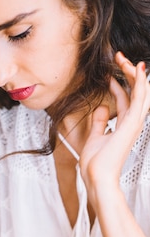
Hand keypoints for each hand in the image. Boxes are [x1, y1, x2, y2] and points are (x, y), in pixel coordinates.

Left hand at [80, 52, 149, 206]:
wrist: (96, 178)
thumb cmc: (95, 165)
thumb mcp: (94, 137)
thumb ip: (99, 123)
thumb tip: (101, 108)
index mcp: (123, 126)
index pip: (125, 100)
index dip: (118, 84)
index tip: (110, 73)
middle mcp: (131, 124)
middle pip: (136, 93)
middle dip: (130, 74)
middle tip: (120, 58)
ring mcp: (133, 124)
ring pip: (141, 93)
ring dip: (135, 75)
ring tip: (127, 61)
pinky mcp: (132, 124)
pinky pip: (140, 99)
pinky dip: (141, 83)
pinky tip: (138, 70)